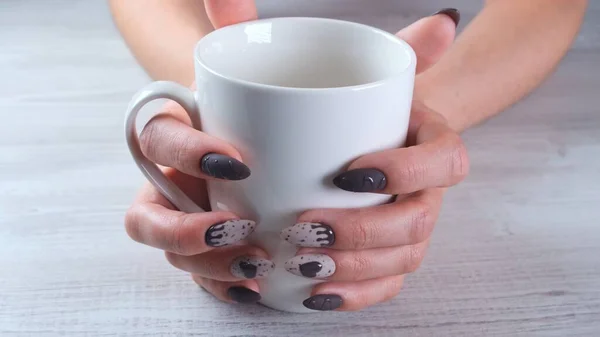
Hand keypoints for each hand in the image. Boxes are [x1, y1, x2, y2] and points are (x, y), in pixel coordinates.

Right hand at [124, 93, 275, 303]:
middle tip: (235, 226)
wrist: (259, 123)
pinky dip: (226, 285)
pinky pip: (202, 277)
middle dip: (183, 233)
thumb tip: (302, 101)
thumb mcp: (253, 91)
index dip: (186, 154)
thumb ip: (257, 95)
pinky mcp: (206, 247)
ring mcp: (184, 220)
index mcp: (170, 136)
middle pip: (145, 220)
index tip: (237, 163)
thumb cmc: (253, 105)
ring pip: (174, 256)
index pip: (157, 140)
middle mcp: (168, 183)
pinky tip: (256, 286)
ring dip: (212, 265)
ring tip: (257, 263)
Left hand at [278, 12, 467, 310]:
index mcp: (436, 147)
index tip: (349, 171)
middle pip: (416, 222)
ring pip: (401, 260)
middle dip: (363, 231)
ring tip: (304, 262)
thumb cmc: (372, 110)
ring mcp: (413, 229)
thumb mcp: (383, 77)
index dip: (403, 172)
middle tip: (308, 225)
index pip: (443, 163)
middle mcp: (430, 193)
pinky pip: (387, 285)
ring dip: (354, 268)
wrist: (370, 138)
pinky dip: (355, 295)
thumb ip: (407, 50)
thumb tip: (443, 19)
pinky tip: (317, 294)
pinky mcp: (391, 257)